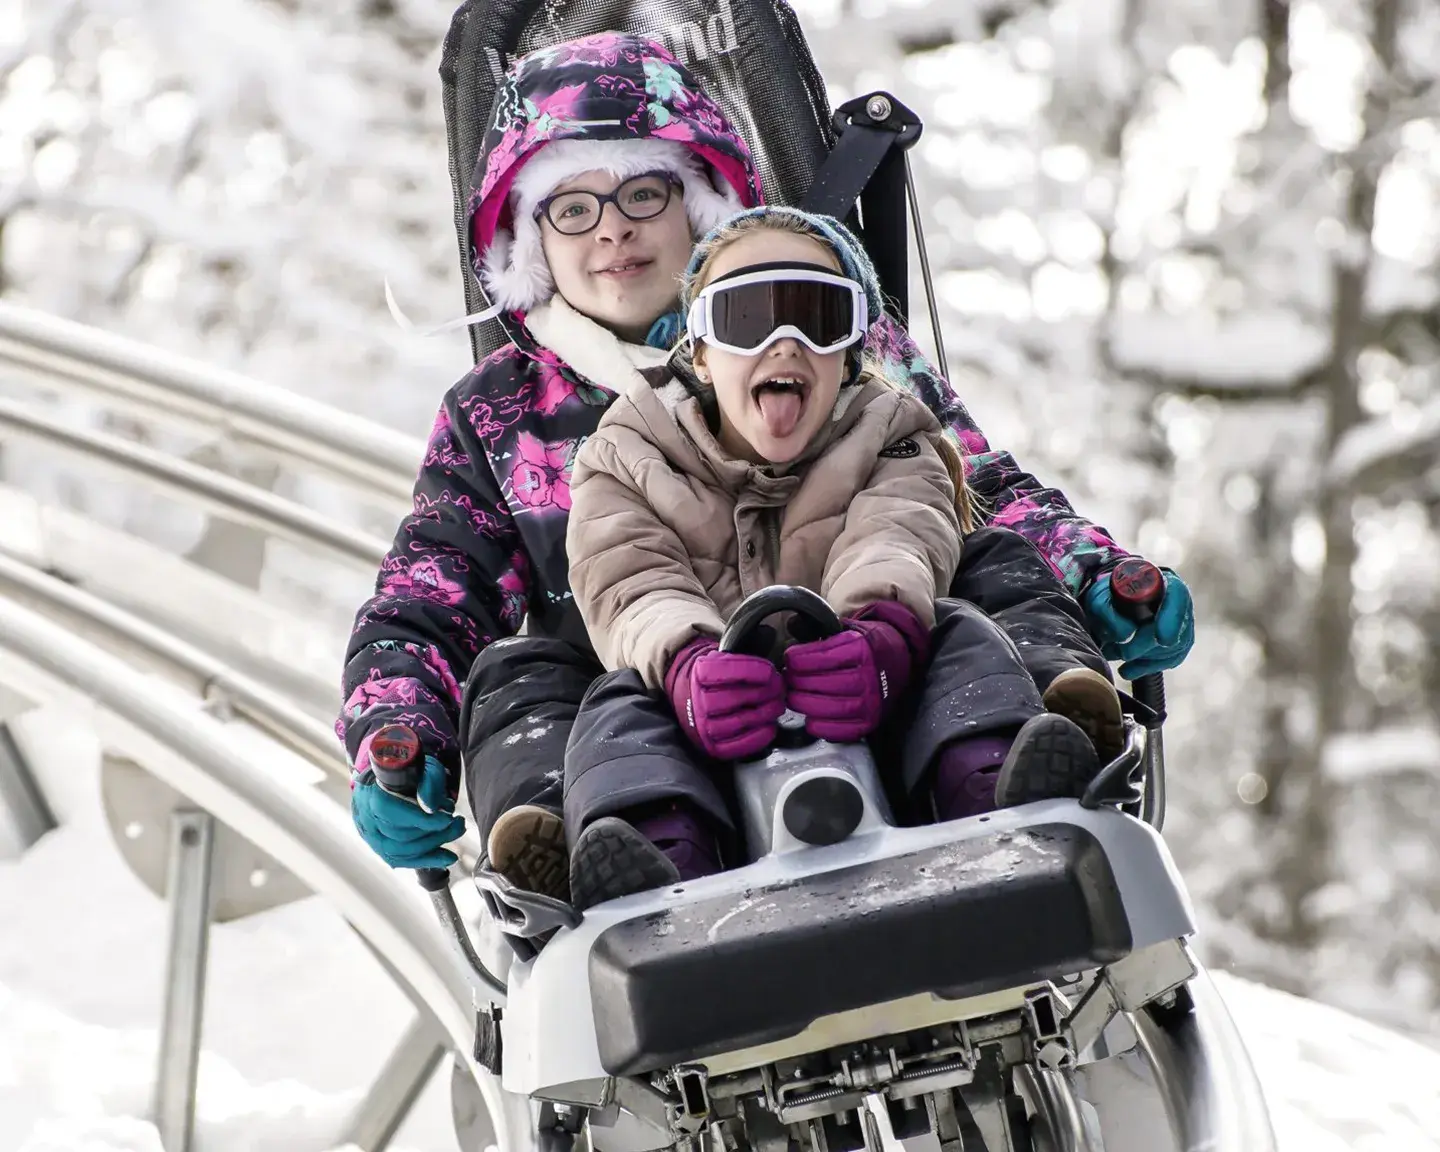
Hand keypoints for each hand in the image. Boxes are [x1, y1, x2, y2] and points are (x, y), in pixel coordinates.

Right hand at [351, 743, 464, 869]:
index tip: (448, 818)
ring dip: (433, 846)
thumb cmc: (405, 771)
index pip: (394, 814)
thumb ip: (428, 782)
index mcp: (372, 793)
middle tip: (459, 824)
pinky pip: (399, 860)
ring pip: (399, 851)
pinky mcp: (378, 846)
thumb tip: (431, 808)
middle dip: (434, 833)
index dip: (423, 820)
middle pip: (399, 835)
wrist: (384, 776)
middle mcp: (366, 817)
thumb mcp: (421, 766)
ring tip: (456, 832)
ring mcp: (369, 834)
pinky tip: (446, 858)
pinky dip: (425, 860)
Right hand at [666, 637, 785, 759]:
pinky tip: (769, 726)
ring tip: (777, 705)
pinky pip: (738, 745)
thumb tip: (770, 632)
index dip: (755, 671)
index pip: (731, 671)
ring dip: (765, 713)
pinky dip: (759, 736)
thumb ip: (747, 647)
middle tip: (781, 689)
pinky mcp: (712, 746)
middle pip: (738, 696)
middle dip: (766, 692)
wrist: (692, 698)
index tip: (771, 672)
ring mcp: (704, 726)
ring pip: (741, 720)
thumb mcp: (726, 657)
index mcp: (700, 673)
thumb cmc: (717, 678)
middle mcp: (698, 700)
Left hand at [783, 603, 923, 741]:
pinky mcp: (869, 722)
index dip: (800, 659)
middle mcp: (869, 676)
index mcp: (862, 650)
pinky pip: (842, 730)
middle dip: (798, 683)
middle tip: (787, 680)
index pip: (825, 657)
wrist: (895, 662)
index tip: (789, 659)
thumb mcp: (845, 631)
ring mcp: (871, 701)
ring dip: (805, 704)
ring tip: (792, 697)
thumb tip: (792, 624)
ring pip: (832, 707)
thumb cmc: (862, 647)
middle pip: (826, 683)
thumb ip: (821, 633)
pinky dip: (821, 727)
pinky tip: (809, 718)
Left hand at [1083, 566, 1194, 679]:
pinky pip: (1171, 660)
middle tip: (1120, 652)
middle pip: (1176, 627)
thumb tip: (1124, 635)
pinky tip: (1128, 670)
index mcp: (1162, 581)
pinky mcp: (1178, 642)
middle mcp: (1178, 600)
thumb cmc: (1108, 597)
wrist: (1112, 604)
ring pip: (1174, 648)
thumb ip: (1105, 610)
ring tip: (1116, 655)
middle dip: (1144, 646)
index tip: (1162, 639)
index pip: (1177, 595)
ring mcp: (1182, 622)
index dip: (1172, 618)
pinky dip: (1146, 667)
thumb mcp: (1099, 598)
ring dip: (1143, 658)